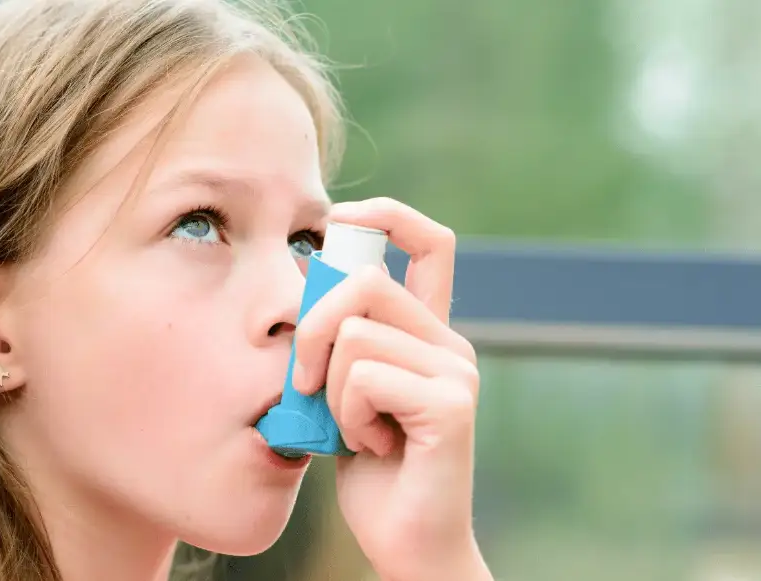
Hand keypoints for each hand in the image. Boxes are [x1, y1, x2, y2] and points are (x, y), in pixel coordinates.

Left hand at [292, 198, 491, 580]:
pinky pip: (363, 379)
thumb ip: (338, 343)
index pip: (429, 242)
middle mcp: (449, 343)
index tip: (338, 219)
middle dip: (312, 328)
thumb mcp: (343, 392)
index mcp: (426, 332)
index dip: (385, 214)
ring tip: (356, 429)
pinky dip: (346, 418)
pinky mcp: (450, 406)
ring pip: (354, 336)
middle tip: (305, 383)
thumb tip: (306, 288)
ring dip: (330, 391)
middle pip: (364, 281)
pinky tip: (371, 447)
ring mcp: (455, 371)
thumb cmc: (370, 470)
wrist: (405, 541)